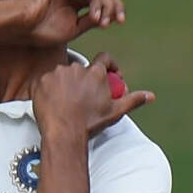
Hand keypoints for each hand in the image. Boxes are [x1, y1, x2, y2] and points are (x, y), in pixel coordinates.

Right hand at [7, 0, 127, 45]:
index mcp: (75, 1)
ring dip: (100, 1)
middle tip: (114, 20)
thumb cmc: (41, 31)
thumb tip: (108, 17)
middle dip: (112, 4)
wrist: (19, 28)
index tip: (120, 22)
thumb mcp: (73, 29)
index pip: (101, 0)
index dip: (114, 9)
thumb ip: (90, 20)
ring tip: (97, 17)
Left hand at [33, 52, 154, 138]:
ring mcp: (58, 73)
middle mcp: (77, 68)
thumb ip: (133, 100)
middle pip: (82, 68)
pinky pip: (46, 81)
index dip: (107, 65)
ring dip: (65, 83)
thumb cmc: (90, 123)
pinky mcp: (42, 81)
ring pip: (63, 74)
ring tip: (66, 102)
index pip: (104, 59)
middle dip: (83, 79)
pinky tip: (52, 102)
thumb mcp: (114, 112)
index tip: (108, 74)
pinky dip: (49, 89)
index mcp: (96, 73)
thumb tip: (151, 96)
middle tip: (82, 97)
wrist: (64, 133)